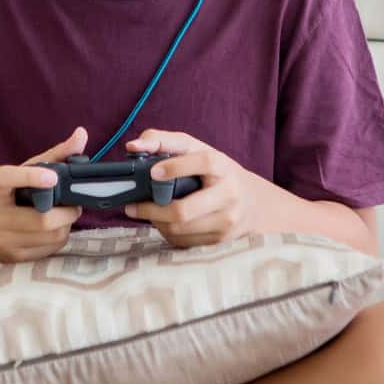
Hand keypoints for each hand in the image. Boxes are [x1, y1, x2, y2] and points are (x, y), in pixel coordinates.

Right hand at [0, 126, 86, 262]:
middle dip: (67, 211)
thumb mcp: (22, 172)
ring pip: (51, 236)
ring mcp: (5, 240)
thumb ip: (54, 154)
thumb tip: (82, 134)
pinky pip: (50, 248)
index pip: (6, 179)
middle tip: (73, 203)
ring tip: (64, 214)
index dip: (31, 177)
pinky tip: (54, 228)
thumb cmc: (6, 196)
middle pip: (41, 219)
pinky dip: (59, 236)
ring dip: (66, 224)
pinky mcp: (15, 257)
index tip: (52, 176)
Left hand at [122, 129, 277, 247]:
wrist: (251, 202)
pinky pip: (185, 241)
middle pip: (184, 210)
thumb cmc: (214, 171)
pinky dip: (167, 232)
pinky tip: (163, 222)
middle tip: (132, 205)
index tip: (153, 172)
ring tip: (145, 212)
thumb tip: (133, 146)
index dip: (176, 167)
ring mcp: (227, 220)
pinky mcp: (220, 240)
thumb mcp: (195, 150)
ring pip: (180, 229)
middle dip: (152, 209)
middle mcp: (229, 194)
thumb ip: (163, 142)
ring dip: (156, 222)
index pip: (204, 163)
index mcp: (223, 166)